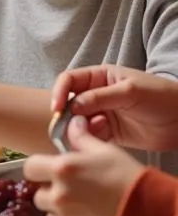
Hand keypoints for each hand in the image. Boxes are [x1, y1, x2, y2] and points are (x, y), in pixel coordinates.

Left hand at [23, 115, 145, 215]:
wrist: (148, 212)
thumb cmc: (127, 178)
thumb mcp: (105, 151)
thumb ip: (81, 138)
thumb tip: (73, 124)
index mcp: (62, 169)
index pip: (30, 167)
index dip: (38, 167)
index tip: (48, 168)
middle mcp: (58, 194)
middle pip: (36, 191)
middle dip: (48, 188)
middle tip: (67, 185)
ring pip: (46, 210)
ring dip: (56, 206)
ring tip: (77, 201)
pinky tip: (84, 214)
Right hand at [50, 65, 177, 150]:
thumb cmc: (160, 96)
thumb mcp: (130, 91)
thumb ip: (100, 97)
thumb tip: (72, 105)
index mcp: (99, 77)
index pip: (69, 80)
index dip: (59, 92)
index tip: (56, 109)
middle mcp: (96, 94)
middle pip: (69, 102)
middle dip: (66, 115)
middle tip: (69, 127)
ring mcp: (102, 114)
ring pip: (78, 121)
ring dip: (80, 128)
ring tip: (97, 130)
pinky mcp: (109, 132)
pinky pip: (90, 136)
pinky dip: (91, 138)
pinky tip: (105, 137)